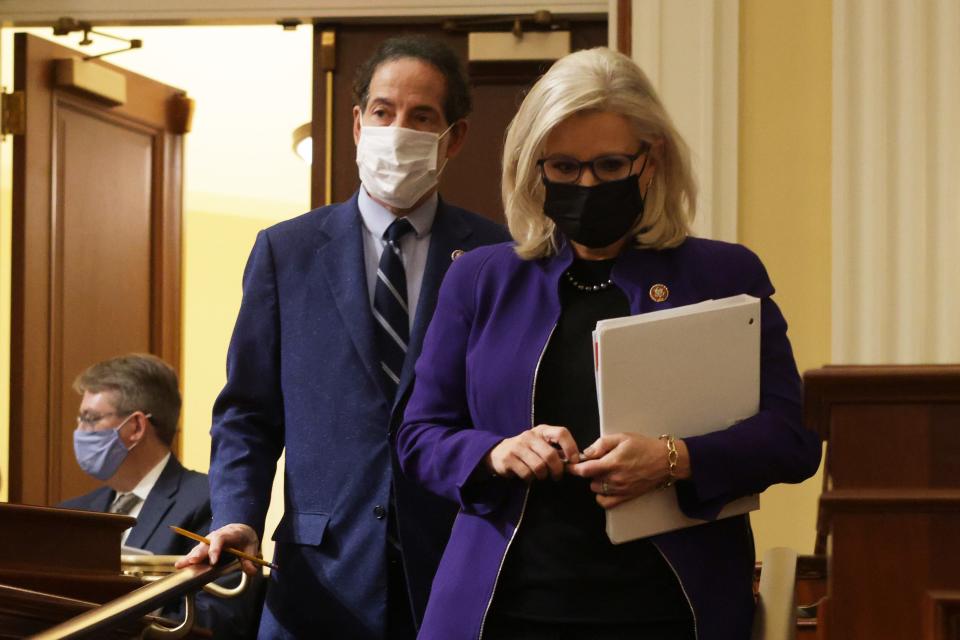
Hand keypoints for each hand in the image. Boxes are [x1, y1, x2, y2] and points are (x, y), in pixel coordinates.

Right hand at [175, 523, 260, 575]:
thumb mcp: (252, 548)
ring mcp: (208, 541)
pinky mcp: (204, 548)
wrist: (239, 530)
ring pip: (198, 549)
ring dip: (189, 557)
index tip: (213, 562)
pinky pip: (196, 553)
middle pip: (205, 544)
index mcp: (229, 534)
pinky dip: (188, 559)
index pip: (220, 539)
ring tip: (180, 565)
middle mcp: (215, 536)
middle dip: (198, 553)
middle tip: (192, 562)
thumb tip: (251, 571)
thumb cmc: (245, 539)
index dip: (215, 550)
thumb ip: (251, 560)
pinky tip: (181, 566)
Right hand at [484, 424, 579, 480]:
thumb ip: (557, 451)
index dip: (571, 447)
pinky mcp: (508, 458)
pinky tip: (527, 476)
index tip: (573, 461)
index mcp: (542, 430)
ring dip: (542, 476)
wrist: (497, 453)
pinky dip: (530, 479)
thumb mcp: (541, 445)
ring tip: (540, 475)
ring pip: (539, 467)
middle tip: (557, 476)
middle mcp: (529, 435)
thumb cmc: (526, 451)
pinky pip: (526, 473)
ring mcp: (517, 446)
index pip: (561, 432)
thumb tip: (577, 461)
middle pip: (551, 455)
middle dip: (557, 470)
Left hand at [568, 433, 689, 507]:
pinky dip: (602, 496)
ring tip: (605, 471)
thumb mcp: (622, 438)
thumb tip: (586, 453)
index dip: (573, 468)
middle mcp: (614, 479)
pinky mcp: (626, 497)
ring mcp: (620, 490)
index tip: (569, 464)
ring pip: (596, 489)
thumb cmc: (644, 446)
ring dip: (596, 481)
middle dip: (588, 470)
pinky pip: (606, 502)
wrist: (665, 461)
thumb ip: (602, 444)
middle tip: (597, 462)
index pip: (585, 470)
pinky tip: (606, 486)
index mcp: (612, 463)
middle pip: (589, 479)